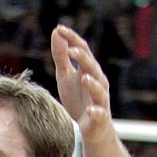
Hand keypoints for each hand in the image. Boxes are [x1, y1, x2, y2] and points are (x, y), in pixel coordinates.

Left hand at [51, 26, 112, 142]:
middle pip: (91, 66)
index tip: (59, 29)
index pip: (82, 49)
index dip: (72, 39)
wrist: (91, 127)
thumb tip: (56, 31)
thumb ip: (61, 57)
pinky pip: (100, 113)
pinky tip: (90, 110)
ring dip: (92, 83)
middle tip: (70, 51)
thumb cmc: (78, 99)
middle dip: (82, 58)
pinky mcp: (100, 117)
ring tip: (83, 79)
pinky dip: (96, 111)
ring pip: (99, 88)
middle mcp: (98, 81)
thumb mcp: (65, 77)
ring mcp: (100, 99)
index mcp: (89, 69)